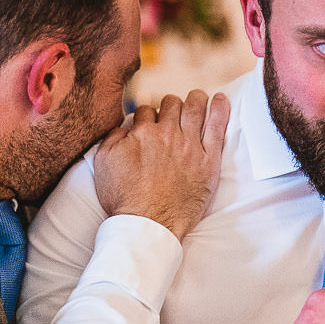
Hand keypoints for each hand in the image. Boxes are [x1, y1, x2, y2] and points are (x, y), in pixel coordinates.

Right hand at [92, 89, 231, 238]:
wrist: (148, 225)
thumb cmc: (124, 198)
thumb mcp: (104, 163)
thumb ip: (113, 137)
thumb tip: (125, 126)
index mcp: (143, 133)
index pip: (147, 110)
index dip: (147, 116)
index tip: (150, 123)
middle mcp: (169, 134)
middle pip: (172, 104)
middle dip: (170, 105)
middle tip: (172, 112)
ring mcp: (191, 146)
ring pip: (195, 108)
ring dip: (195, 99)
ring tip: (197, 98)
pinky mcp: (209, 161)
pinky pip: (218, 127)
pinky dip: (220, 109)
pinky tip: (220, 100)